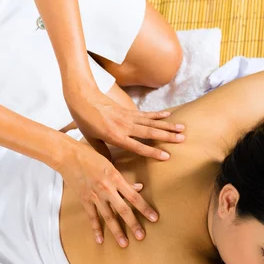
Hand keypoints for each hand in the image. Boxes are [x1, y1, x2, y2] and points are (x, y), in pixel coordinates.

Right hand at [60, 140, 158, 246]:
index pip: (134, 196)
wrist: (68, 156)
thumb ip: (124, 179)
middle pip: (123, 210)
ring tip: (124, 243)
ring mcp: (95, 196)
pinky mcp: (84, 200)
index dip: (144, 208)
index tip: (154, 218)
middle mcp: (106, 189)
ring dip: (117, 231)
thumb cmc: (91, 156)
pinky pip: (92, 217)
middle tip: (142, 236)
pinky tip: (100, 240)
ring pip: (108, 217)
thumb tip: (139, 188)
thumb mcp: (111, 164)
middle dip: (133, 224)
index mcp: (115, 178)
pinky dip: (96, 229)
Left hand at [65, 88, 184, 159]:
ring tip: (181, 129)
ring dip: (167, 126)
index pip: (138, 146)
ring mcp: (128, 117)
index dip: (152, 152)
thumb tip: (111, 166)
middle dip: (167, 136)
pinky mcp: (128, 110)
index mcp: (115, 136)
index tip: (166, 156)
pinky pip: (146, 114)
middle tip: (182, 139)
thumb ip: (103, 152)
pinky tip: (168, 116)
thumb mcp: (91, 140)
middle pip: (150, 133)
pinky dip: (158, 115)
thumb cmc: (84, 121)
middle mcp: (125, 127)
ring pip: (151, 122)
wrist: (82, 98)